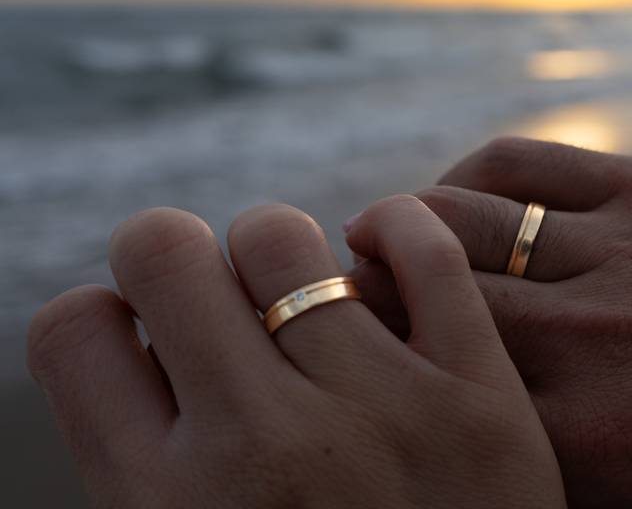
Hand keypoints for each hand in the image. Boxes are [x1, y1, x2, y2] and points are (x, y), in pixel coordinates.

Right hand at [27, 200, 564, 507]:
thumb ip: (147, 462)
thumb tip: (146, 345)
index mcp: (160, 502)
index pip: (73, 329)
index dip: (103, 320)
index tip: (149, 344)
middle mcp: (259, 444)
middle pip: (165, 252)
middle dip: (176, 264)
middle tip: (218, 308)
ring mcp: (378, 410)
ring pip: (280, 235)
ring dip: (275, 256)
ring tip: (298, 302)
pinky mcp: (482, 395)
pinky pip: (428, 249)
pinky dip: (393, 228)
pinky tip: (374, 256)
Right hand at [351, 138, 631, 507]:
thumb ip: (561, 483)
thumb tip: (470, 456)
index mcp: (588, 445)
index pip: (421, 397)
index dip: (365, 372)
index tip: (339, 365)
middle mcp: (585, 345)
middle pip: (413, 301)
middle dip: (353, 296)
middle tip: (333, 297)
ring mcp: (616, 255)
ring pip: (449, 220)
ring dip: (393, 225)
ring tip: (374, 237)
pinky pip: (518, 161)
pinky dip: (467, 175)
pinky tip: (456, 197)